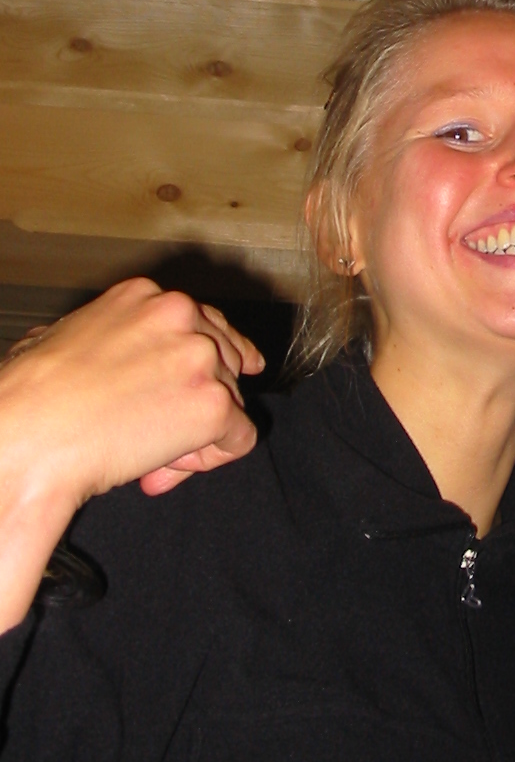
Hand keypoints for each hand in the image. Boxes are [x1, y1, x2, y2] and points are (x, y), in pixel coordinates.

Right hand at [0, 279, 262, 628]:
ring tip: (145, 455)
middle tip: (158, 434)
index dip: (203, 361)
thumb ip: (101, 336)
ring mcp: (201, 358)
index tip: (211, 378)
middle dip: (196, 400)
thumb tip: (104, 354)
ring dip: (196, 434)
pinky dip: (211, 459)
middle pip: (224, 361)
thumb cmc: (27, 399)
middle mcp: (180, 315)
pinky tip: (164, 467)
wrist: (28, 439)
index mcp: (143, 295)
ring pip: (232, 401)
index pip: (202, 322)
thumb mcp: (59, 337)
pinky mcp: (215, 404)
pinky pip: (240, 438)